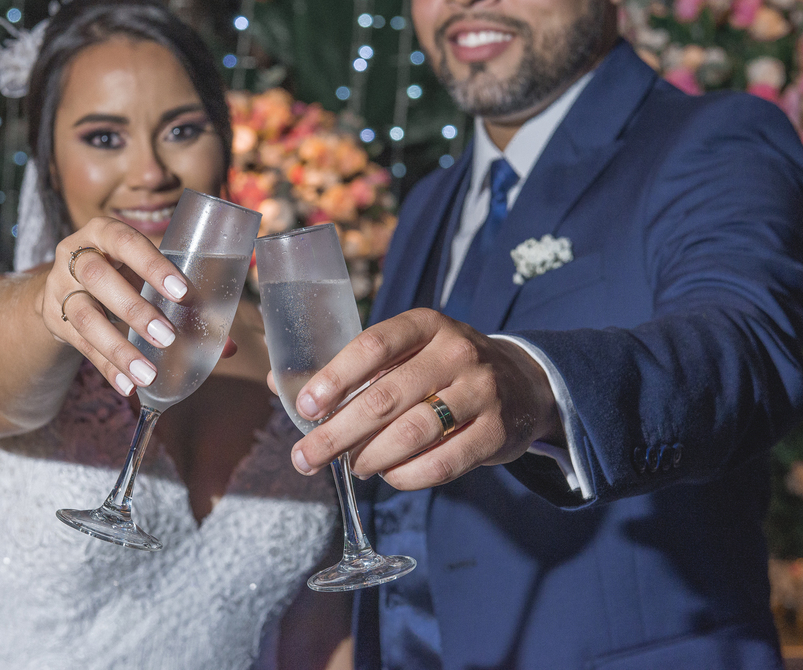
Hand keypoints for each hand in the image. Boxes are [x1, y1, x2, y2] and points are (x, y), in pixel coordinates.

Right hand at [42, 217, 234, 397]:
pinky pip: (79, 345)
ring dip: (118, 347)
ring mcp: (60, 287)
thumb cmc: (122, 273)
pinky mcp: (54, 318)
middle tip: (168, 337)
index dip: (153, 265)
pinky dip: (106, 367)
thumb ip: (185, 300)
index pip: (126, 242)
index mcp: (104, 232)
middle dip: (135, 309)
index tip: (182, 292)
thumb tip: (228, 345)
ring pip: (85, 316)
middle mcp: (75, 254)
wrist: (67, 286)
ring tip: (148, 374)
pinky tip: (127, 386)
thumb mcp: (144, 272)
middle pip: (98, 277)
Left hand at [287, 308, 558, 489]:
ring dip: (370, 457)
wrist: (522, 384)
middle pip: (386, 397)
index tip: (304, 408)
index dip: (334, 377)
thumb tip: (280, 385)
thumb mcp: (407, 352)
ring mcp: (481, 390)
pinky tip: (387, 477)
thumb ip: (350, 368)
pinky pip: (443, 462)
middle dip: (337, 433)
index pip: (373, 346)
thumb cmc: (444, 368)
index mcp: (426, 324)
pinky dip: (407, 476)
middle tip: (305, 458)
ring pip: (413, 432)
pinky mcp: (496, 431)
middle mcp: (456, 351)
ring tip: (349, 467)